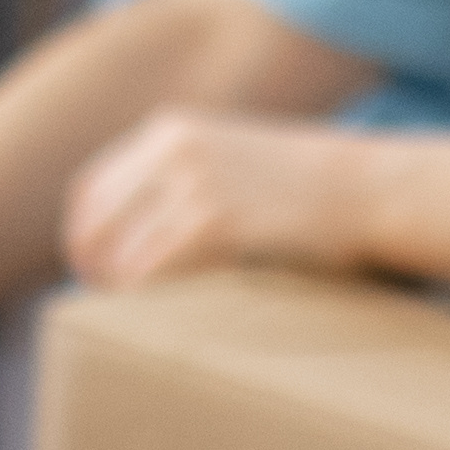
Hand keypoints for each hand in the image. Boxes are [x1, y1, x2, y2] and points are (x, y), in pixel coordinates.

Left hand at [61, 109, 378, 291]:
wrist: (367, 187)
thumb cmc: (304, 188)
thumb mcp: (230, 158)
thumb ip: (179, 179)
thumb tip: (130, 232)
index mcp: (170, 130)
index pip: (90, 187)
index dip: (81, 235)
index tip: (90, 269)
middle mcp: (172, 149)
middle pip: (93, 223)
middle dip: (92, 269)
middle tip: (103, 304)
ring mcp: (192, 184)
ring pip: (119, 253)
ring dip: (120, 292)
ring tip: (135, 319)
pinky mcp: (215, 222)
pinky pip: (152, 271)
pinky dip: (147, 300)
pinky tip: (161, 318)